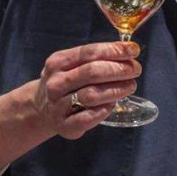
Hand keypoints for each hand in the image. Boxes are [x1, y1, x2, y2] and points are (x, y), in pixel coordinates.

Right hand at [22, 41, 141, 138]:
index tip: (134, 51)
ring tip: (130, 86)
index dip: (114, 50)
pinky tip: (112, 104)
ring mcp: (57, 105)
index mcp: (58, 62)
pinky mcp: (64, 126)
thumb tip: (129, 51)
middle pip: (92, 72)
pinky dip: (104, 110)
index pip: (90, 52)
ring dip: (116, 90)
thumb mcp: (73, 64)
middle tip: (135, 70)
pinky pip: (87, 118)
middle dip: (119, 69)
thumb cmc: (66, 83)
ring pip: (91, 95)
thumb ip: (97, 57)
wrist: (41, 109)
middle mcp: (55, 83)